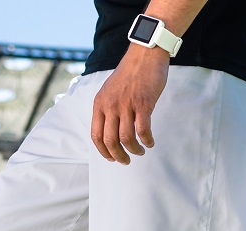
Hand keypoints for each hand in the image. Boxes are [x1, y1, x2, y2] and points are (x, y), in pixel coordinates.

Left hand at [90, 45, 168, 164]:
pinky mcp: (143, 104)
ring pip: (126, 138)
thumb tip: (111, 130)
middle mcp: (110, 105)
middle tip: (125, 161)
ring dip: (134, 150)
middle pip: (110, 141)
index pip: (96, 135)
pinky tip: (149, 142)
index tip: (111, 158)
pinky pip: (143, 130)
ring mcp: (126, 105)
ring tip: (140, 151)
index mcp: (100, 103)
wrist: (145, 54)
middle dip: (118, 156)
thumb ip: (108, 108)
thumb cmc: (130, 72)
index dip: (103, 151)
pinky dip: (146, 141)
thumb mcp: (110, 90)